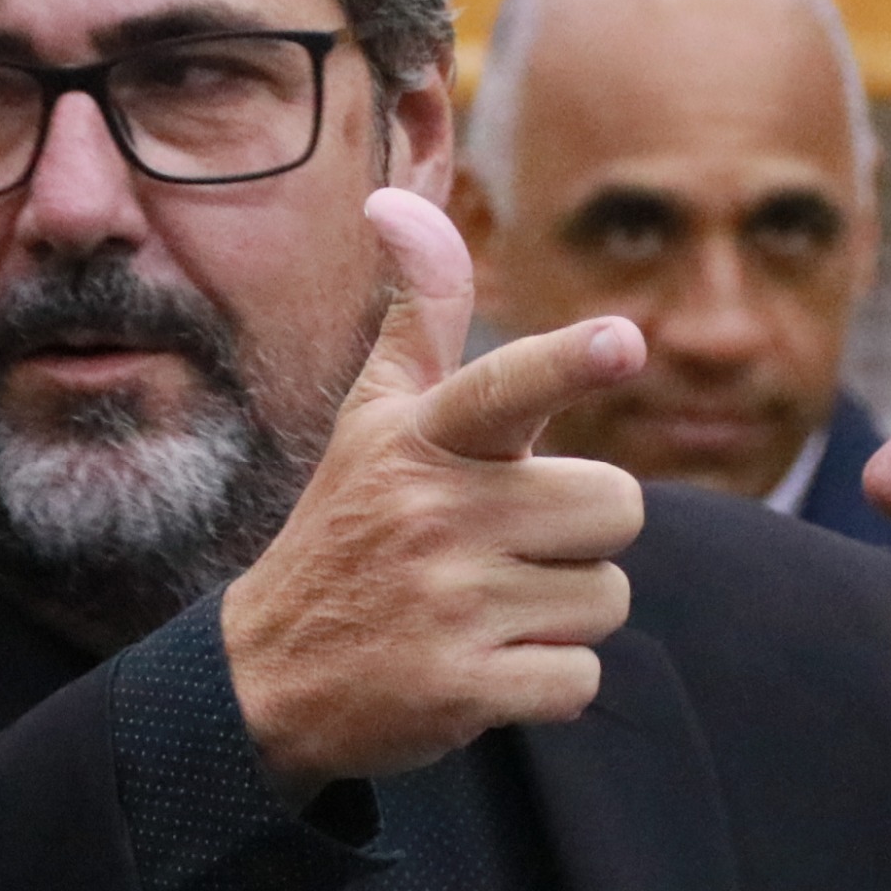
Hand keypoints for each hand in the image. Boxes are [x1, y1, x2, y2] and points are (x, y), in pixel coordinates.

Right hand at [221, 188, 648, 790]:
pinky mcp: (461, 690)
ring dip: (563, 615)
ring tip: (483, 613)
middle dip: (579, 536)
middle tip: (504, 551)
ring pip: (605, 598)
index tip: (622, 342)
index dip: (571, 363)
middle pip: (616, 506)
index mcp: (421, 440)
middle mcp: (434, 515)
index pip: (505, 387)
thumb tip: (395, 200)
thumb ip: (416, 316)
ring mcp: (447, 605)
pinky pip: (581, 680)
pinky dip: (547, 685)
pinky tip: (482, 670)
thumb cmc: (349, 529)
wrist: (268, 676)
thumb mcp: (373, 419)